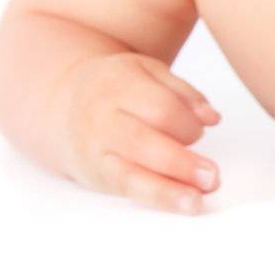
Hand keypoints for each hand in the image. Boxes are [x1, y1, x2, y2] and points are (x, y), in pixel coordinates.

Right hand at [55, 52, 221, 214]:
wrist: (63, 105)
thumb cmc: (116, 87)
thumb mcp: (149, 72)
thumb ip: (183, 92)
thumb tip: (211, 118)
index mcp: (119, 84)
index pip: (160, 108)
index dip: (188, 124)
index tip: (201, 130)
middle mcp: (103, 119)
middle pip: (142, 143)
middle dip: (179, 163)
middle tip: (211, 176)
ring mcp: (96, 151)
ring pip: (129, 174)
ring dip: (166, 191)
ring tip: (195, 201)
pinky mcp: (97, 175)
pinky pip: (127, 189)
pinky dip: (155, 197)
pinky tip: (178, 203)